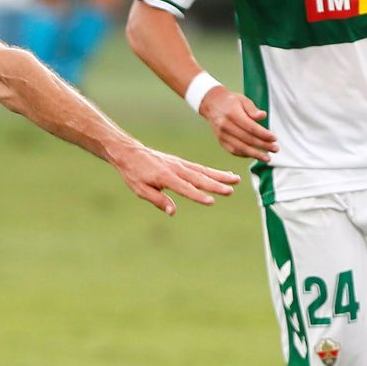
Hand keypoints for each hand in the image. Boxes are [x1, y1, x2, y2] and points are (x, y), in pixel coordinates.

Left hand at [111, 144, 239, 216]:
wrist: (131, 153)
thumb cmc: (134, 174)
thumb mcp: (141, 190)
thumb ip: (158, 200)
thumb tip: (173, 212)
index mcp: (165, 177)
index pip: (184, 188)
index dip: (197, 195)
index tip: (211, 201)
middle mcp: (176, 169)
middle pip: (198, 179)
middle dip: (215, 185)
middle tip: (230, 190)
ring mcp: (181, 164)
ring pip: (203, 171)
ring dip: (220, 176)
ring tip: (236, 180)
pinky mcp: (183, 163)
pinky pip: (201, 168)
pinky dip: (214, 172)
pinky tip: (225, 175)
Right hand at [200, 86, 277, 161]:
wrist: (211, 104)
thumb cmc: (230, 101)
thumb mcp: (242, 100)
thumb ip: (253, 109)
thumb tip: (263, 116)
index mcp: (232, 114)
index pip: (251, 128)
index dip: (264, 134)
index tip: (274, 138)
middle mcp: (226, 126)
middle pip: (247, 139)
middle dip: (263, 146)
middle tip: (276, 149)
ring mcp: (222, 135)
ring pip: (240, 148)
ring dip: (255, 154)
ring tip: (267, 158)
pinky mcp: (220, 140)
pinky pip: (233, 150)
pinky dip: (245, 155)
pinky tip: (254, 155)